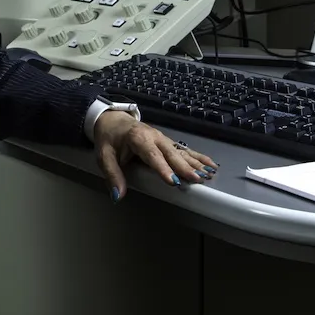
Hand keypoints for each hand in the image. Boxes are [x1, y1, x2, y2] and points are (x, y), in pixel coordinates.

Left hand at [93, 112, 217, 200]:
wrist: (112, 119)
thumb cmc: (109, 138)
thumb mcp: (104, 156)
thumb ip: (112, 175)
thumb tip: (118, 195)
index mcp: (138, 138)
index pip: (152, 155)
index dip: (163, 168)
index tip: (173, 180)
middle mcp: (154, 137)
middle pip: (171, 154)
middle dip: (185, 167)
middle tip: (197, 179)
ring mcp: (163, 139)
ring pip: (181, 151)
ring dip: (195, 163)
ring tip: (209, 174)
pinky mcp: (168, 142)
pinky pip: (184, 150)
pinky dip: (198, 157)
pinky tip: (210, 165)